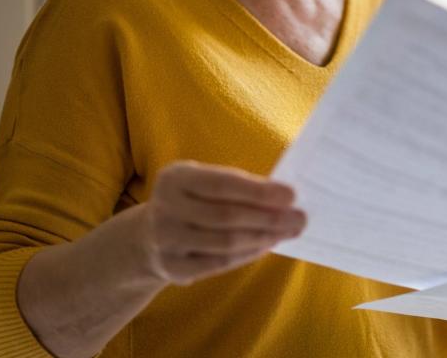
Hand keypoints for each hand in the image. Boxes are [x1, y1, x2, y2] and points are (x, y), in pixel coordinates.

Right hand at [135, 160, 305, 285]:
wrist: (147, 237)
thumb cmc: (192, 201)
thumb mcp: (201, 182)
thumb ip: (235, 186)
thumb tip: (284, 198)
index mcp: (175, 178)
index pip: (222, 184)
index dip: (259, 191)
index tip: (291, 195)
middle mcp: (165, 208)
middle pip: (227, 216)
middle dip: (269, 218)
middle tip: (299, 219)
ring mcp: (166, 240)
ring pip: (226, 242)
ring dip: (263, 238)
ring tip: (287, 232)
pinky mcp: (172, 267)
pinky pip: (219, 263)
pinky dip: (248, 255)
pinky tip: (266, 246)